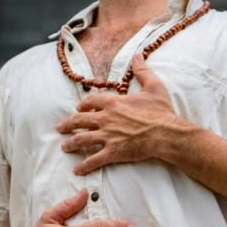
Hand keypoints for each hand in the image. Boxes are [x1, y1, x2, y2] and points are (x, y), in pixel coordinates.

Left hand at [57, 53, 183, 174]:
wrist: (166, 133)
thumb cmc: (161, 111)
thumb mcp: (153, 86)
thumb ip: (143, 71)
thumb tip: (138, 56)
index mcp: (113, 102)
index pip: (90, 101)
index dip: (83, 105)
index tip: (78, 108)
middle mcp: (106, 118)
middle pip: (80, 120)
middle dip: (68, 124)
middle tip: (60, 128)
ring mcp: (108, 136)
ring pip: (82, 140)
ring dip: (71, 144)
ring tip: (64, 147)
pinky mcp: (113, 152)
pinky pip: (94, 160)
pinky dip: (84, 166)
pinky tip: (77, 170)